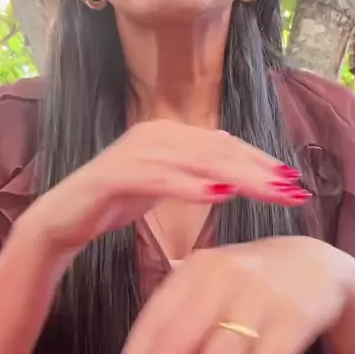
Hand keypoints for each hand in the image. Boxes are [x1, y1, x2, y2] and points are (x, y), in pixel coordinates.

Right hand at [22, 120, 309, 260]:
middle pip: (217, 150)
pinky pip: (159, 178)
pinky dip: (190, 185)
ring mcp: (134, 151)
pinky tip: (218, 195)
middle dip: (259, 170)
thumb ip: (194, 175)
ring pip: (195, 161)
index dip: (260, 161)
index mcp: (167, 134)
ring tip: (268, 192)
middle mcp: (154, 134)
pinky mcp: (115, 174)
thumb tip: (234, 177)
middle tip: (293, 190)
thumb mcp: (162, 185)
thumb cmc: (114, 204)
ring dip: (237, 176)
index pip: (223, 144)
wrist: (61, 218)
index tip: (292, 182)